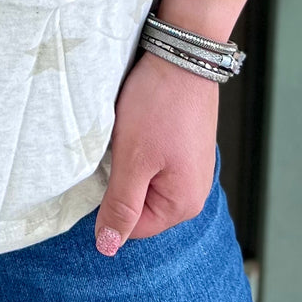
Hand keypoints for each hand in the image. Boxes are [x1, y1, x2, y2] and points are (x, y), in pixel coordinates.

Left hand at [93, 49, 218, 253]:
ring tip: (131, 133)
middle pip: (141, 205)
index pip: (132, 227)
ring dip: (130, 161)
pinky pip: (156, 162)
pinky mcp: (187, 147)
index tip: (106, 167)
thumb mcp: (132, 159)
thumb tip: (108, 247)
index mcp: (183, 204)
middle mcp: (194, 192)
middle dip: (122, 179)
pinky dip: (141, 147)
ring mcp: (193, 168)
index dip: (110, 201)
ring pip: (145, 180)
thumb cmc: (158, 105)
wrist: (183, 55)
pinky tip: (140, 126)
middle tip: (120, 146)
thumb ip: (121, 206)